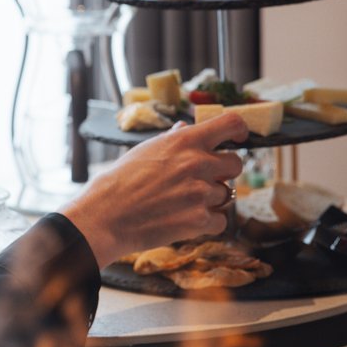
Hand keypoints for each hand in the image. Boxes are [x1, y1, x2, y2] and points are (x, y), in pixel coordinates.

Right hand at [61, 112, 247, 267]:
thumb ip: (173, 139)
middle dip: (223, 172)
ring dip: (210, 200)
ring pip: (226, 194)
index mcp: (184, 141)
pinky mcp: (200, 220)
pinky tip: (184, 220)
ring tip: (181, 203)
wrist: (106, 215)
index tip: (239, 138)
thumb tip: (185, 128)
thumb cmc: (119, 181)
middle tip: (203, 179)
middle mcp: (197, 163)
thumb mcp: (145, 150)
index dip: (240, 130)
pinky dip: (206, 223)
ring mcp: (201, 193)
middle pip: (236, 163)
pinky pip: (220, 221)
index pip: (231, 123)